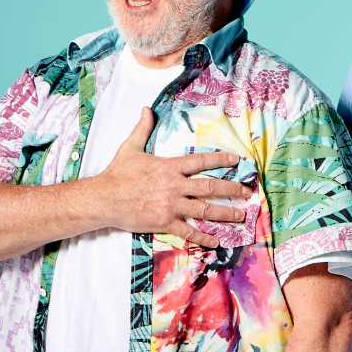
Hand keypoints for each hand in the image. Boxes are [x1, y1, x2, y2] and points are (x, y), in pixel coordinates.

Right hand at [85, 108, 249, 247]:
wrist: (103, 199)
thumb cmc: (117, 173)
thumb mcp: (130, 148)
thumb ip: (143, 129)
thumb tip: (146, 109)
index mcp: (169, 167)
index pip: (200, 161)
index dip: (220, 159)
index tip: (236, 160)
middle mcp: (174, 186)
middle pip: (210, 187)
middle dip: (231, 189)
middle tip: (247, 193)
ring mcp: (171, 206)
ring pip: (204, 210)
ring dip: (225, 213)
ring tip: (240, 216)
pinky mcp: (164, 223)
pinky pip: (188, 232)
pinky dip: (203, 238)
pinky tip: (216, 242)